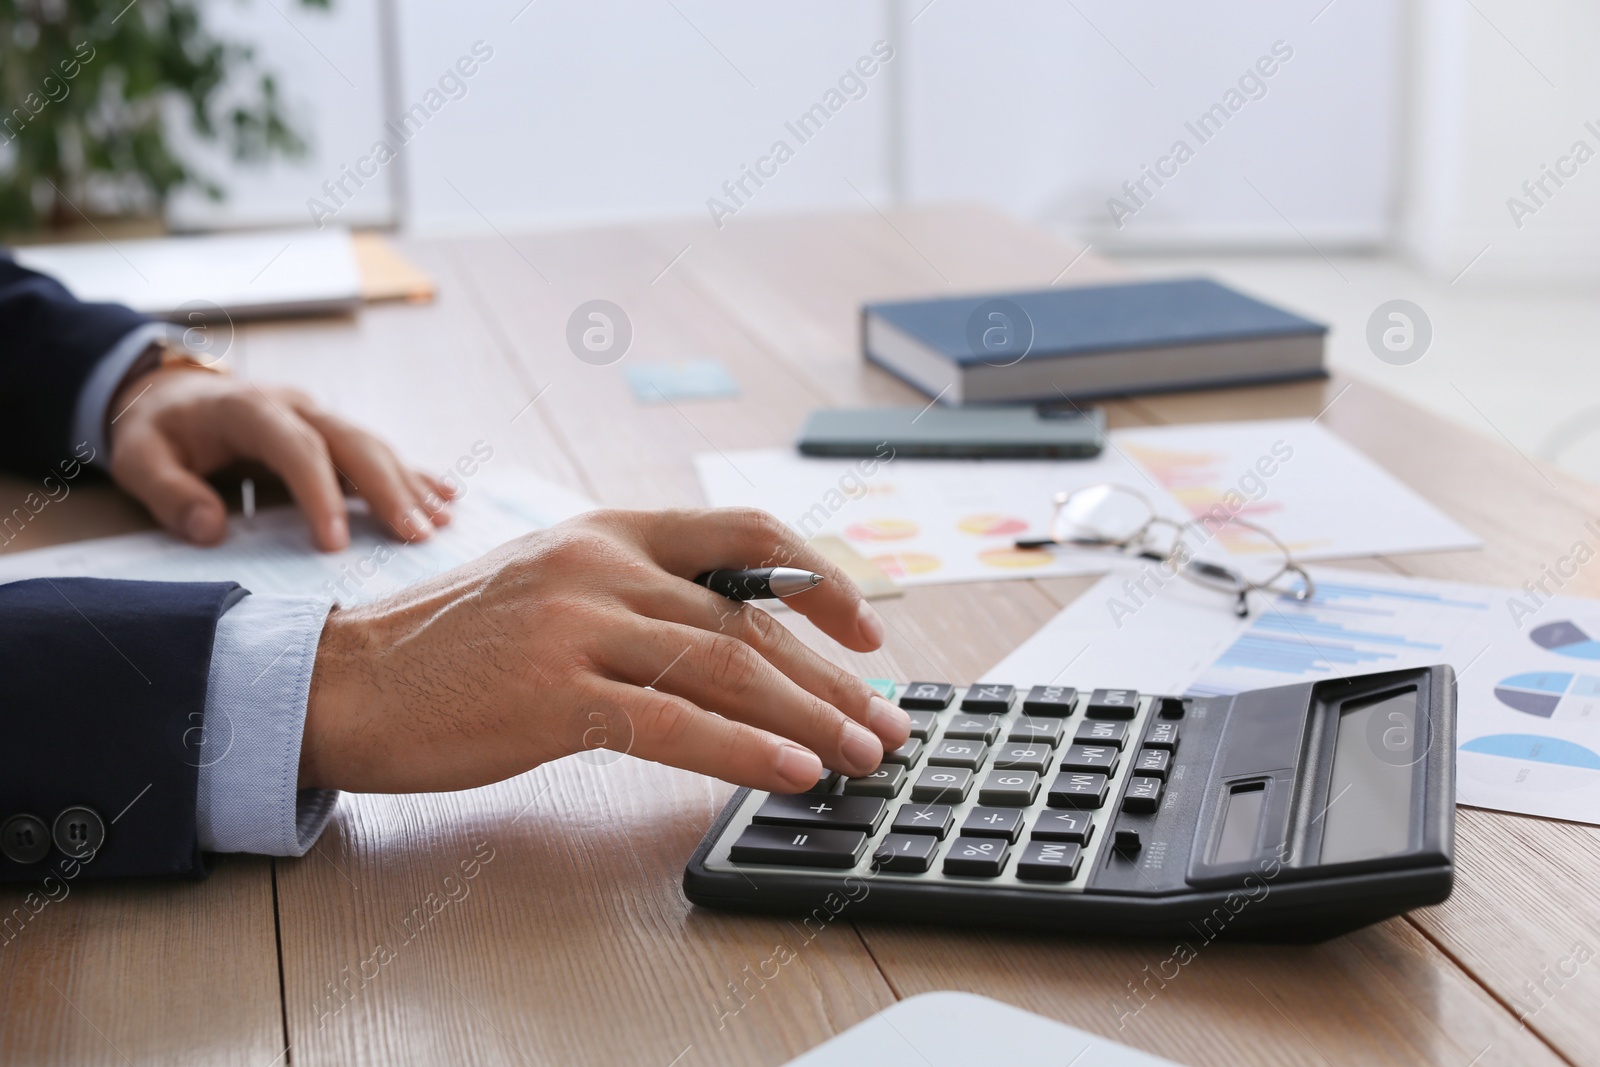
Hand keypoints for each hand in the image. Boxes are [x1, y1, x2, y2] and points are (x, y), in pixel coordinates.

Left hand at [109, 366, 454, 549]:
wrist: (170, 392)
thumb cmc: (157, 431)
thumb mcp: (138, 458)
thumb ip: (170, 492)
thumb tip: (211, 529)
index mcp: (249, 408)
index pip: (296, 448)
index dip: (320, 493)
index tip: (336, 545)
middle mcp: (295, 406)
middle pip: (352, 442)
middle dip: (388, 489)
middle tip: (416, 536)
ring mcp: (319, 416)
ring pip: (374, 446)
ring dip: (409, 485)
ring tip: (439, 524)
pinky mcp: (331, 433)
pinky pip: (379, 451)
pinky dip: (414, 474)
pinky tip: (447, 496)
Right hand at [299, 508, 910, 794]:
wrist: (348, 682)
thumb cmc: (454, 646)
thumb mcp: (553, 584)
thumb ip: (638, 595)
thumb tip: (735, 640)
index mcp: (609, 531)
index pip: (746, 537)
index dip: (821, 578)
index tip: (867, 629)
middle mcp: (602, 566)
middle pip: (751, 618)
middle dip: (834, 676)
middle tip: (888, 719)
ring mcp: (577, 626)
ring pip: (727, 669)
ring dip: (811, 718)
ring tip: (862, 754)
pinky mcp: (554, 694)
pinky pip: (675, 724)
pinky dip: (745, 752)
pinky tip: (792, 773)